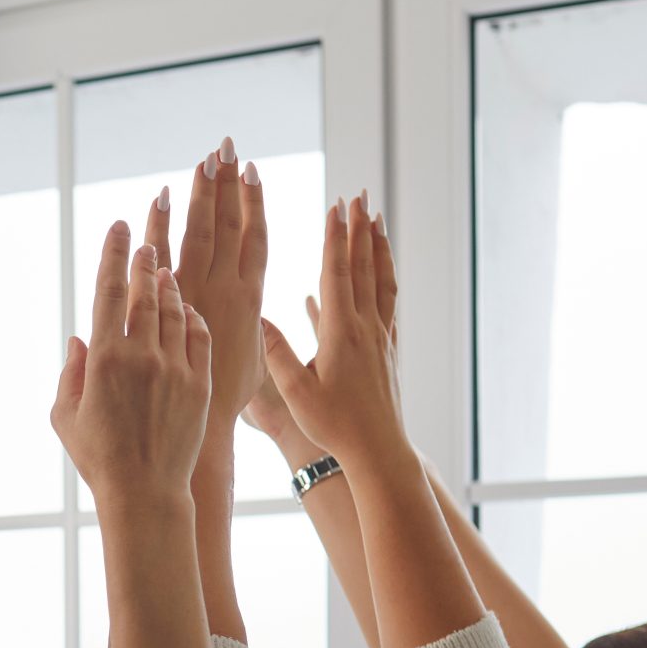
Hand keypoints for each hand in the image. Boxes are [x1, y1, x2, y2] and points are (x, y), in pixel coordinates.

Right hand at [51, 221, 211, 508]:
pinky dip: (192, 318)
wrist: (146, 491)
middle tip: (146, 241)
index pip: (109, 292)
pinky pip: (198, 337)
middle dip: (145, 261)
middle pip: (146, 292)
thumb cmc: (99, 458)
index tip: (118, 227)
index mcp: (104, 360)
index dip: (113, 255)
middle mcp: (141, 356)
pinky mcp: (199, 383)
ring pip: (175, 310)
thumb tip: (79, 339)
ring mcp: (174, 367)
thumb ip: (69, 373)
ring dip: (170, 286)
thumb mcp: (65, 416)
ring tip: (165, 270)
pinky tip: (187, 309)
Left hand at [151, 135, 265, 452]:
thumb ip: (255, 332)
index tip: (251, 170)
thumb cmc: (227, 404)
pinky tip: (162, 196)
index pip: (254, 239)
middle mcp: (224, 291)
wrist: (199, 430)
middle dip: (227, 183)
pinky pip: (163, 256)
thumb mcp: (257, 363)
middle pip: (227, 225)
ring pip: (200, 233)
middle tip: (226, 145)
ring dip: (202, 194)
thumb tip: (260, 318)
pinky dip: (162, 226)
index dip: (253, 203)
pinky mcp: (167, 306)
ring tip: (205, 158)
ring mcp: (195, 295)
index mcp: (250, 300)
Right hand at [260, 196, 405, 469]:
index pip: (337, 274)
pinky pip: (385, 305)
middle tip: (358, 197)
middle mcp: (365, 328)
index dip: (334, 238)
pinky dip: (379, 281)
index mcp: (340, 334)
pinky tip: (369, 274)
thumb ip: (277, 352)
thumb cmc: (333, 426)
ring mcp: (380, 338)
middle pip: (362, 267)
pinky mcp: (387, 350)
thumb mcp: (295, 392)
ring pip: (380, 281)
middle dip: (358, 229)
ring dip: (377, 247)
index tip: (336, 206)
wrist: (377, 451)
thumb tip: (259, 315)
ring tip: (376, 219)